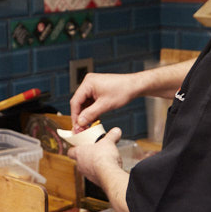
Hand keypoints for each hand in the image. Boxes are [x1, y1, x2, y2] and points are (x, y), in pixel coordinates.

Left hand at [67, 127, 124, 186]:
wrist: (108, 173)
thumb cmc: (103, 157)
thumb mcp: (108, 141)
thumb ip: (111, 135)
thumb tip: (116, 131)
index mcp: (79, 153)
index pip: (70, 151)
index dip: (74, 148)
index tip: (78, 146)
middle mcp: (80, 165)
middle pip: (79, 160)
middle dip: (86, 156)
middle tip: (94, 151)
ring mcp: (87, 174)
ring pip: (87, 168)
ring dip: (93, 164)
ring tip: (102, 159)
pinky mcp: (94, 180)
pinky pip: (95, 175)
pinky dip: (99, 171)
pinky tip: (107, 168)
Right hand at [70, 59, 194, 131]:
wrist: (135, 86)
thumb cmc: (123, 91)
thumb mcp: (105, 105)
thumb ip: (91, 114)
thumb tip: (80, 122)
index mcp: (88, 83)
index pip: (76, 101)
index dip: (75, 115)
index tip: (76, 126)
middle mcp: (88, 82)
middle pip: (79, 102)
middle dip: (80, 116)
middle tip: (81, 128)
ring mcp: (92, 86)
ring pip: (84, 103)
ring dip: (86, 114)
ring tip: (87, 126)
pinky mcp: (97, 89)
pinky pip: (90, 101)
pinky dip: (91, 110)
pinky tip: (93, 119)